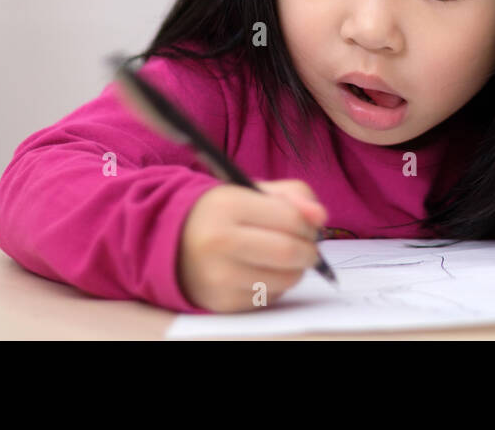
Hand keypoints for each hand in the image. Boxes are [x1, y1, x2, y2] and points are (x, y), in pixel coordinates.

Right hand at [177, 178, 327, 311]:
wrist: (174, 242)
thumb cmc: (224, 213)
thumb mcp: (253, 191)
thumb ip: (294, 195)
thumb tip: (321, 217)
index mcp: (228, 205)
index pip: (290, 218)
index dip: (309, 224)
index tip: (309, 226)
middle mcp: (219, 242)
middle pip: (289, 252)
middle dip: (309, 251)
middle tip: (308, 248)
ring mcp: (219, 276)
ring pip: (285, 280)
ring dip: (296, 271)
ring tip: (286, 259)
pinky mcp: (222, 302)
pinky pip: (270, 298)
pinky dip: (277, 286)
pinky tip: (264, 273)